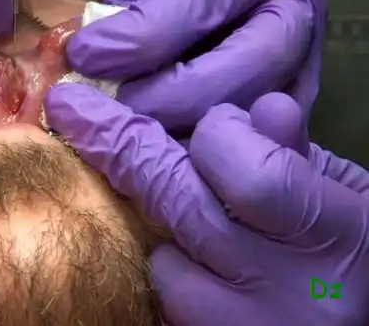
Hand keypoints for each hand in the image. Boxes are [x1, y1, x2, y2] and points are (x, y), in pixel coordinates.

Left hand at [45, 86, 368, 325]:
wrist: (361, 322)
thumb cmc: (358, 257)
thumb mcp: (348, 200)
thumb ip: (298, 158)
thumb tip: (259, 108)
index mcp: (339, 234)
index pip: (249, 172)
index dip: (219, 134)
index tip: (214, 121)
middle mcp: (293, 293)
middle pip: (178, 204)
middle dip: (117, 143)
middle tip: (72, 107)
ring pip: (163, 262)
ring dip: (160, 227)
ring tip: (184, 212)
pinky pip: (167, 303)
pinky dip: (169, 273)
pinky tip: (187, 258)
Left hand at [66, 0, 325, 131]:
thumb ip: (132, 11)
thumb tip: (94, 75)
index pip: (202, 7)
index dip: (137, 41)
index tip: (80, 56)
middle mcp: (297, 8)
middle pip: (247, 72)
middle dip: (168, 99)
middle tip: (106, 109)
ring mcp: (302, 55)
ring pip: (252, 112)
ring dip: (185, 133)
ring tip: (126, 137)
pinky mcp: (286, 93)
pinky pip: (251, 133)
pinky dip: (201, 145)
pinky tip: (156, 152)